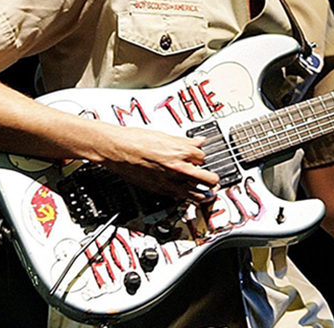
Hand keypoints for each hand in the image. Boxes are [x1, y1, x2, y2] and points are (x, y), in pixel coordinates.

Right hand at [97, 125, 220, 201]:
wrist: (118, 150)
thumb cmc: (136, 140)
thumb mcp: (165, 135)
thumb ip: (185, 141)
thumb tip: (198, 141)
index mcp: (182, 152)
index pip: (204, 157)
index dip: (201, 157)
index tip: (199, 158)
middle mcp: (179, 168)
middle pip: (208, 179)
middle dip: (213, 179)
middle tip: (214, 179)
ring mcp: (170, 181)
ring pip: (197, 194)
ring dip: (205, 194)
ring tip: (209, 193)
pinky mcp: (160, 190)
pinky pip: (180, 197)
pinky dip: (186, 197)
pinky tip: (188, 195)